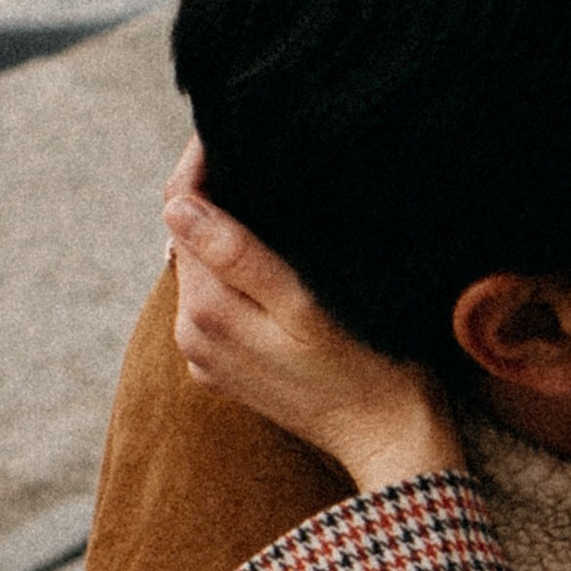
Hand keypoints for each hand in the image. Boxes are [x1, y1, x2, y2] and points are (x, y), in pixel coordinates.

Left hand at [163, 138, 464, 493]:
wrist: (391, 443)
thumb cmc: (367, 370)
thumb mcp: (305, 306)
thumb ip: (237, 256)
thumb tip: (178, 204)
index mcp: (206, 309)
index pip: (180, 209)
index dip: (201, 164)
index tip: (230, 128)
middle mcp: (192, 333)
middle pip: (187, 237)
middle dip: (216, 195)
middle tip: (260, 153)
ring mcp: (208, 355)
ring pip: (203, 268)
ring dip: (228, 232)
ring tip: (274, 199)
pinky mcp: (229, 368)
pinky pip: (220, 301)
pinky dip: (239, 273)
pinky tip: (279, 262)